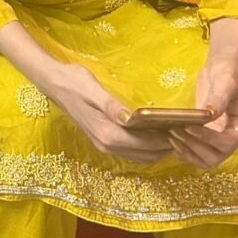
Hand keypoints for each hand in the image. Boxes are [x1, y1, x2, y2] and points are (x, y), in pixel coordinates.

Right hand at [49, 64, 172, 163]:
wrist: (54, 83)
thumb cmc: (74, 82)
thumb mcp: (93, 89)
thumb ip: (111, 105)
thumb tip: (130, 118)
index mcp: (108, 134)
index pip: (146, 144)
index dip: (166, 139)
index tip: (183, 129)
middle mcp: (107, 145)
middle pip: (146, 155)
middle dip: (166, 146)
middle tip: (182, 130)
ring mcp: (104, 145)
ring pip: (140, 156)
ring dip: (157, 148)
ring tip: (172, 131)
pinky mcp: (103, 141)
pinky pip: (132, 151)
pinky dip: (146, 147)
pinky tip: (153, 133)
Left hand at [169, 55, 237, 168]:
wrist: (222, 68)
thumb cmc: (228, 73)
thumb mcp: (225, 83)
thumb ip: (218, 99)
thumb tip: (210, 115)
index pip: (226, 143)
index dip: (207, 139)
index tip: (188, 126)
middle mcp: (232, 138)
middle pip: (215, 158)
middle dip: (194, 148)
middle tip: (174, 132)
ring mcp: (218, 139)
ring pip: (204, 159)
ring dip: (187, 152)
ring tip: (170, 136)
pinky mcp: (206, 136)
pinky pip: (196, 152)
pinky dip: (183, 150)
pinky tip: (170, 139)